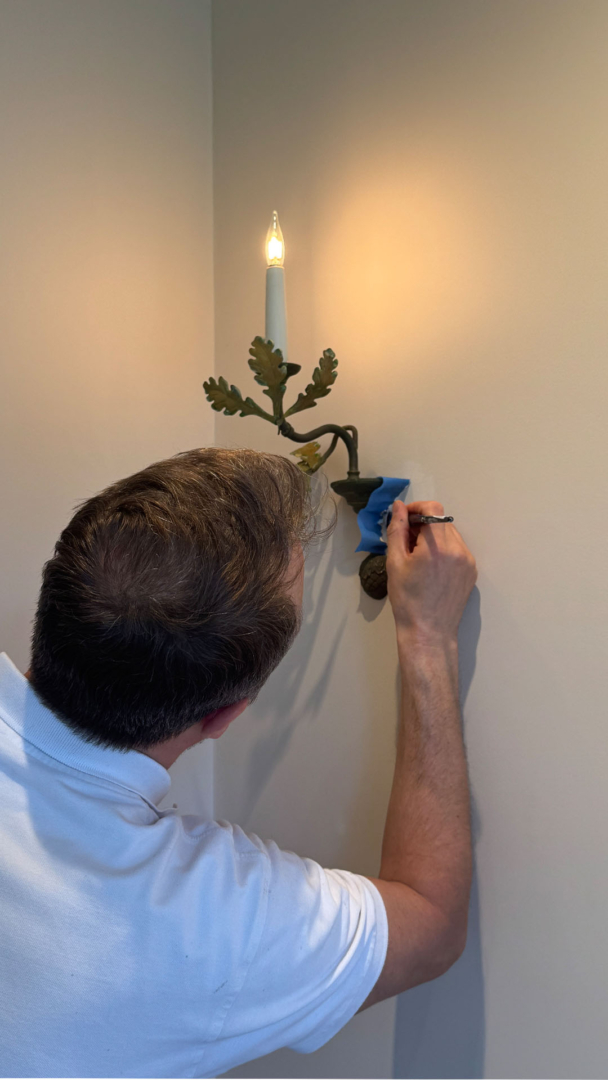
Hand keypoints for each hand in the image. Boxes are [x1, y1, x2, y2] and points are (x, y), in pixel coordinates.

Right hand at [386, 500, 476, 648]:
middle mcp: (458, 550)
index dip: (417, 508)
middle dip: (423, 524)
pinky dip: (444, 550)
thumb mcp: (395, 563)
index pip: (433, 509)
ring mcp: (468, 561)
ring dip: (433, 536)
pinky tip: (431, 567)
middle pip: (441, 520)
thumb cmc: (407, 600)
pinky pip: (457, 549)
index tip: (405, 519)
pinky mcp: (472, 571)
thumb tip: (399, 507)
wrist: (428, 632)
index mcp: (438, 546)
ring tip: (418, 557)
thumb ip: (397, 530)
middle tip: (406, 541)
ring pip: (450, 534)